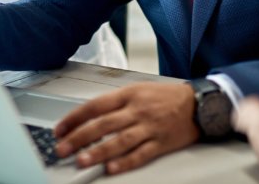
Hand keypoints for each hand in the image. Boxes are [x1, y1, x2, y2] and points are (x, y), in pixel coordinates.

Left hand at [55, 82, 198, 174]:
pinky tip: (111, 168)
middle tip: (63, 149)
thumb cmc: (165, 97)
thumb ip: (115, 103)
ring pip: (119, 141)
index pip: (95, 106)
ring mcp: (149, 127)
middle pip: (103, 125)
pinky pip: (140, 154)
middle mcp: (137, 110)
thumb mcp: (137, 90)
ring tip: (82, 161)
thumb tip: (87, 118)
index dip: (74, 118)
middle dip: (79, 138)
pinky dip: (125, 162)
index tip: (60, 130)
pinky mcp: (161, 143)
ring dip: (98, 152)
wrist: (198, 103)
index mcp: (128, 95)